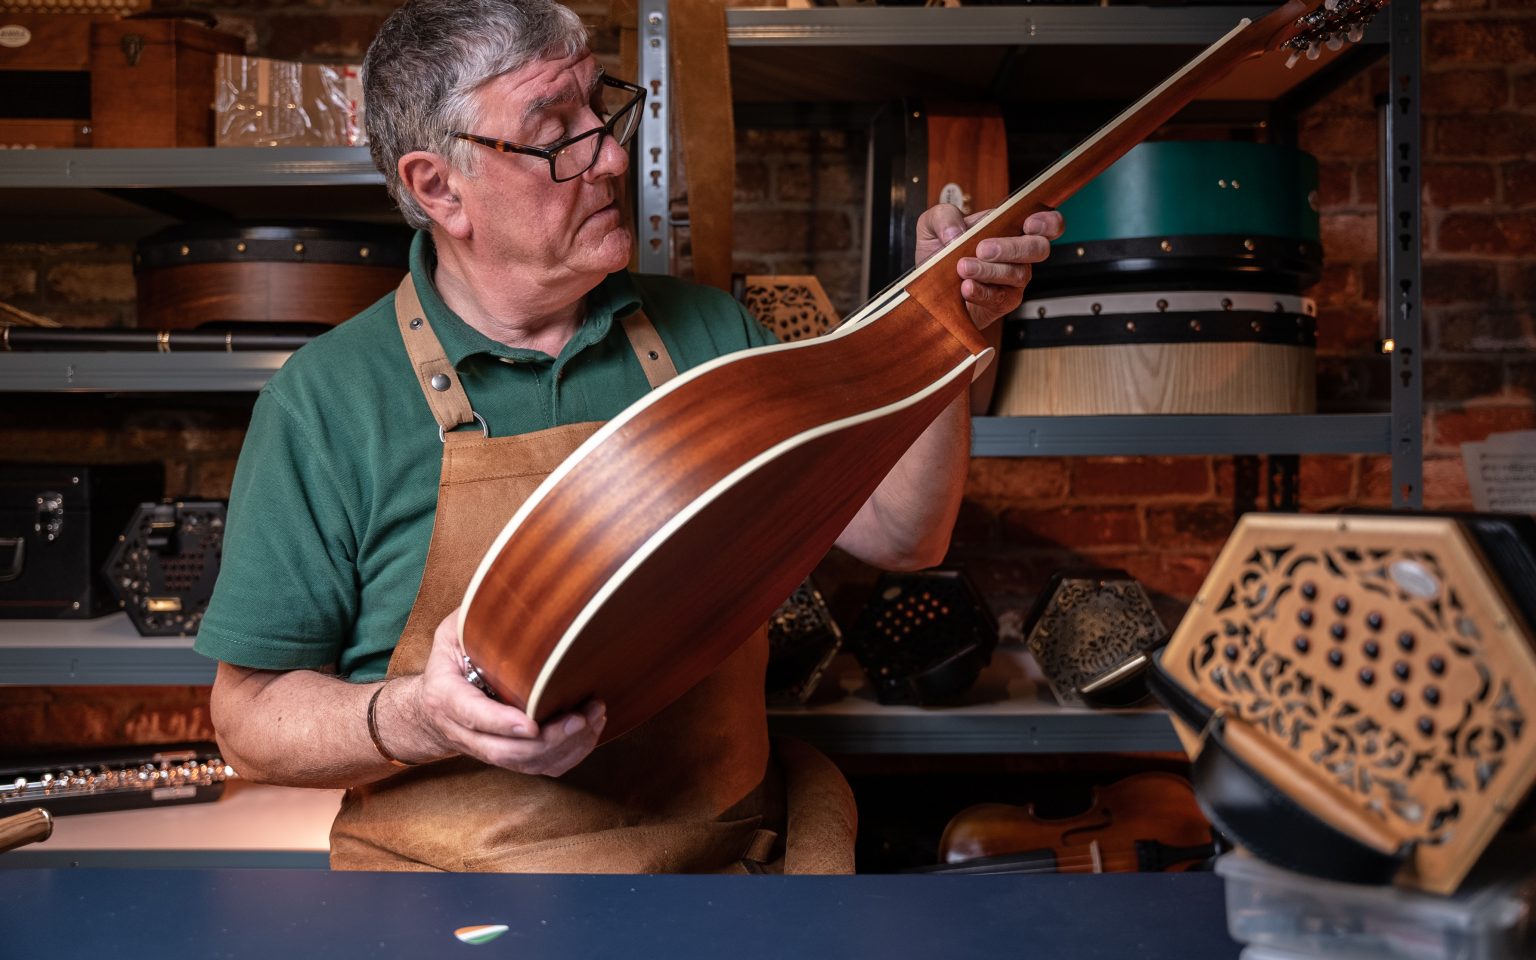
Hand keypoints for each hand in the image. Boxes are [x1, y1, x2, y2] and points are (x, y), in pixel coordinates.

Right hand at [407, 607, 605, 775]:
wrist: (432, 711)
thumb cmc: (449, 663)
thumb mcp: (450, 635)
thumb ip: (472, 621)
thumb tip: (508, 595)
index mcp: (446, 697)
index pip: (473, 715)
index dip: (501, 723)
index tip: (531, 724)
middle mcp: (464, 732)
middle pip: (505, 751)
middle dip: (547, 740)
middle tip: (580, 718)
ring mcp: (487, 750)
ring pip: (525, 763)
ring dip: (564, 747)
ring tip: (593, 717)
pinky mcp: (508, 758)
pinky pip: (539, 769)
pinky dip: (567, 756)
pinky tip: (589, 732)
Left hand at [913, 205, 1065, 329]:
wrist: (927, 287)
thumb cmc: (938, 252)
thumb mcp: (931, 225)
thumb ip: (943, 217)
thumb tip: (956, 234)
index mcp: (1009, 228)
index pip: (1047, 223)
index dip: (1048, 222)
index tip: (1029, 224)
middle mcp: (1018, 253)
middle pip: (1038, 248)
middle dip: (1012, 248)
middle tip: (982, 249)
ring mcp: (1014, 279)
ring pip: (1017, 274)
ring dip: (989, 270)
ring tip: (963, 268)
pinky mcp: (1003, 302)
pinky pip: (1000, 298)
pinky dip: (982, 292)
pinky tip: (966, 288)